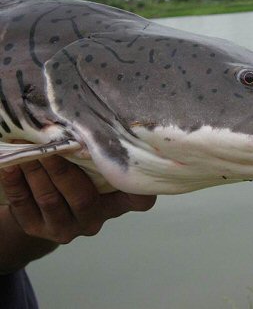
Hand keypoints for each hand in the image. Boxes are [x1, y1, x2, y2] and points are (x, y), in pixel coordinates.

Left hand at [0, 154, 155, 244]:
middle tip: (51, 145)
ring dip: (38, 171)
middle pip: (83, 198)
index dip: (141, 192)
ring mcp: (64, 228)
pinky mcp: (35, 229)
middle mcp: (93, 220)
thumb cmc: (76, 180)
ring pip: (50, 199)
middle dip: (64, 169)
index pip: (138, 202)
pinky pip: (23, 205)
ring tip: (28, 149)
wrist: (42, 211)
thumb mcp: (93, 172)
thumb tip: (95, 122)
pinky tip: (12, 165)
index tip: (138, 171)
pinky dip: (17, 182)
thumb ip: (99, 157)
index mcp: (114, 204)